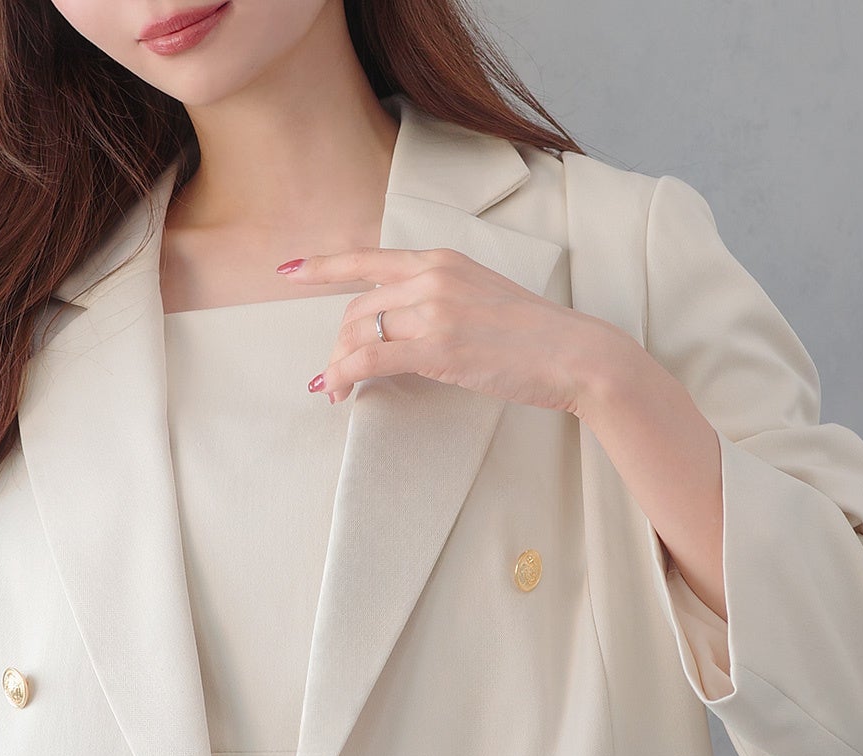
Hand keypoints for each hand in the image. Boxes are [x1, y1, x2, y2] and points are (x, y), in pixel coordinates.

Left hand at [278, 246, 636, 412]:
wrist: (573, 352)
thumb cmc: (532, 335)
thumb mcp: (481, 296)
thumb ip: (441, 298)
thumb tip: (406, 324)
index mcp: (441, 259)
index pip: (367, 259)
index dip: (322, 266)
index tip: (289, 271)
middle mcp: (432, 275)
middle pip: (357, 307)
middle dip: (336, 345)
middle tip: (332, 376)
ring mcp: (434, 309)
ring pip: (359, 333)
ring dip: (337, 366)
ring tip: (334, 391)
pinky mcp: (437, 346)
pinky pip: (370, 359)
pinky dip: (343, 376)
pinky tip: (335, 390)